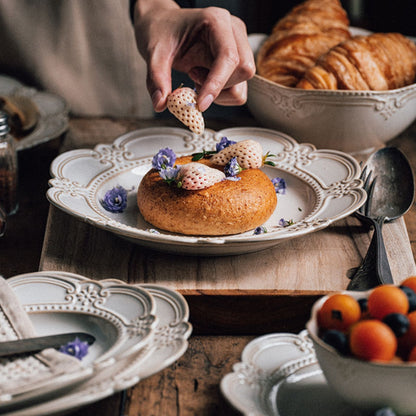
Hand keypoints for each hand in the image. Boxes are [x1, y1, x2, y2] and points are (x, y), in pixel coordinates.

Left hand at [133, 0, 254, 111]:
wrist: (163, 27)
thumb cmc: (161, 33)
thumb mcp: (154, 53)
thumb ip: (157, 79)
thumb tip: (160, 104)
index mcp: (217, 21)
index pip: (229, 57)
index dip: (217, 84)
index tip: (200, 104)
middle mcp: (234, 32)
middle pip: (244, 70)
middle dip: (218, 85)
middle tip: (193, 75)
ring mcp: (239, 47)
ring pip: (242, 84)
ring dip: (219, 91)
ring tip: (196, 74)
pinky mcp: (237, 63)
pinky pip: (238, 91)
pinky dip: (221, 95)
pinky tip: (203, 80)